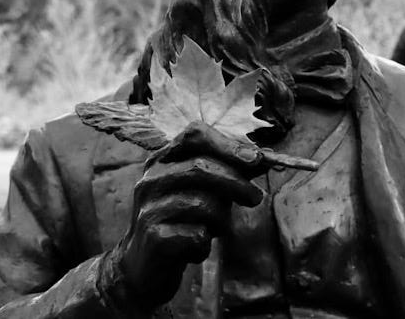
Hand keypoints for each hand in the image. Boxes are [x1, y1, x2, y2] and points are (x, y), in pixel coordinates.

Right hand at [111, 122, 265, 309]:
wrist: (142, 267)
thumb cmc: (179, 223)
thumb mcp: (200, 192)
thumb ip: (225, 172)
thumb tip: (261, 157)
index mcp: (161, 161)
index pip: (194, 135)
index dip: (228, 145)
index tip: (258, 159)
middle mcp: (150, 180)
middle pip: (201, 167)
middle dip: (236, 182)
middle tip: (255, 198)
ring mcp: (149, 208)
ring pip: (204, 204)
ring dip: (221, 220)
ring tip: (213, 230)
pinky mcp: (155, 238)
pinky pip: (198, 235)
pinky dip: (206, 244)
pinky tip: (195, 248)